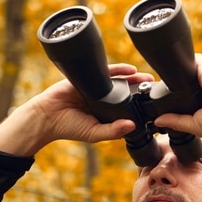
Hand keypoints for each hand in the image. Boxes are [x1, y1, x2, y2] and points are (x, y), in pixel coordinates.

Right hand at [0, 63, 153, 156]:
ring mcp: (96, 87)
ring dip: (133, 78)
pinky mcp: (88, 77)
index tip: (155, 105)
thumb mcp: (94, 133)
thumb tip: (132, 127)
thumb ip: (113, 131)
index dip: (140, 105)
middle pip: (126, 92)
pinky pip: (106, 71)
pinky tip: (130, 69)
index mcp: (106, 112)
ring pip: (118, 81)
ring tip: (147, 77)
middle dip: (140, 89)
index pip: (127, 107)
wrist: (46, 115)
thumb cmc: (69, 127)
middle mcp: (103, 99)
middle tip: (155, 88)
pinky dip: (118, 69)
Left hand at [152, 54, 201, 137]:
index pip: (188, 89)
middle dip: (175, 77)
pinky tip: (172, 58)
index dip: (178, 89)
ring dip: (179, 67)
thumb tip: (158, 121)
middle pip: (187, 76)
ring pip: (189, 66)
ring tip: (163, 67)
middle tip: (161, 78)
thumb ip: (176, 121)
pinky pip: (193, 59)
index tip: (166, 90)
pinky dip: (183, 58)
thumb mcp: (193, 124)